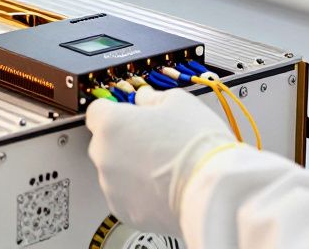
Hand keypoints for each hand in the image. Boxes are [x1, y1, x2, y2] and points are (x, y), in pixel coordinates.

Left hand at [86, 88, 238, 236]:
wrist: (211, 191)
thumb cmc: (197, 147)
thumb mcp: (179, 103)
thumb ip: (152, 98)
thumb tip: (144, 99)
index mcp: (112, 125)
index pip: (97, 110)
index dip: (115, 110)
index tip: (128, 114)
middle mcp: (104, 156)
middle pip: (105, 142)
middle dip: (123, 140)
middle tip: (153, 141)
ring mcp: (111, 186)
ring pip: (114, 171)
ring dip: (130, 167)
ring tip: (162, 167)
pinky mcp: (124, 211)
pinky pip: (124, 195)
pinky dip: (137, 192)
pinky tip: (162, 186)